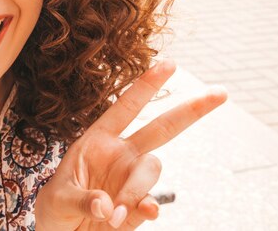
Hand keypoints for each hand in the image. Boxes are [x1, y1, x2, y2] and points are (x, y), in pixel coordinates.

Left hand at [35, 60, 226, 229]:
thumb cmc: (56, 207)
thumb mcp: (58, 198)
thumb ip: (82, 199)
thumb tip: (107, 206)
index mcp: (98, 140)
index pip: (126, 107)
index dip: (146, 86)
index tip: (170, 63)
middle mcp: (121, 154)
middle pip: (162, 128)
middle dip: (191, 110)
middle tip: (221, 92)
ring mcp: (132, 179)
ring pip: (152, 169)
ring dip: (135, 189)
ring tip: (111, 214)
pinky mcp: (138, 206)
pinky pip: (152, 202)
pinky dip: (147, 208)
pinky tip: (138, 214)